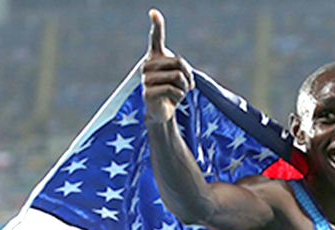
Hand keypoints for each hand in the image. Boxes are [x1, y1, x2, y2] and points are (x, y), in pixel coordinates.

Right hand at [142, 9, 193, 124]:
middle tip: (187, 86)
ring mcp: (146, 79)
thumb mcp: (181, 76)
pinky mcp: (147, 93)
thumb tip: (179, 69)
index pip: (156, 38)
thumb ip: (181, 66)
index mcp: (156, 58)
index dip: (157, 25)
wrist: (163, 112)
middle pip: (179, 62)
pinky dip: (179, 96)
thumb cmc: (173, 91)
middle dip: (188, 76)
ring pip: (177, 77)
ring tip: (181, 93)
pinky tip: (175, 101)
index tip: (154, 13)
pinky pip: (172, 90)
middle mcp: (148, 66)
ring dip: (185, 88)